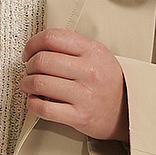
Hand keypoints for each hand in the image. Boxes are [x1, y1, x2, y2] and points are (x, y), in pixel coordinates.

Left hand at [18, 28, 128, 142]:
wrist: (129, 112)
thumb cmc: (109, 83)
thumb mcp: (99, 56)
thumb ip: (73, 47)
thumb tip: (40, 45)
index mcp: (93, 51)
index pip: (53, 38)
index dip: (33, 44)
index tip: (28, 52)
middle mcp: (90, 71)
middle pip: (42, 60)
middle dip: (29, 66)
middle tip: (29, 71)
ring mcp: (85, 95)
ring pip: (40, 83)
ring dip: (26, 84)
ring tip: (28, 86)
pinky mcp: (79, 117)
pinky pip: (45, 109)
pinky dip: (32, 104)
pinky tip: (34, 101)